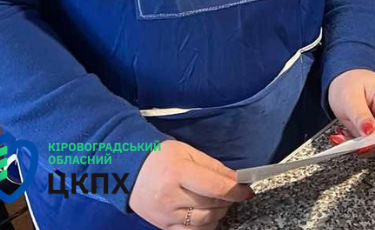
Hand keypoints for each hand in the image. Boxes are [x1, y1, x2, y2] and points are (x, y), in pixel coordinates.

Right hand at [129, 140, 251, 228]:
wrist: (128, 170)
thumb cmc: (161, 156)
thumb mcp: (188, 152)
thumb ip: (213, 166)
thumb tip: (236, 179)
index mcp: (178, 172)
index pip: (215, 187)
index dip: (235, 190)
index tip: (246, 190)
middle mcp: (171, 197)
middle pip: (210, 205)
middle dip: (227, 200)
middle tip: (232, 193)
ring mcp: (165, 215)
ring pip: (202, 222)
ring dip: (218, 214)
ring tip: (220, 203)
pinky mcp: (162, 226)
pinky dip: (204, 227)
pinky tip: (208, 216)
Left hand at [328, 69, 374, 156]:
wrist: (344, 81)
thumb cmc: (348, 83)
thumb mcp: (349, 95)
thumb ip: (359, 114)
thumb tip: (369, 132)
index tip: (363, 145)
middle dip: (367, 143)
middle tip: (347, 142)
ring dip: (360, 147)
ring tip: (342, 137)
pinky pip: (372, 145)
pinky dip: (357, 146)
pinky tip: (345, 138)